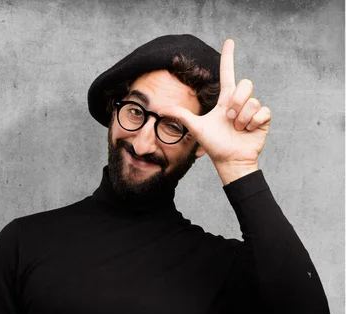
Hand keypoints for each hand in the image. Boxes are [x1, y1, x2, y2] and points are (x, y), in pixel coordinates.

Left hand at [163, 39, 271, 184]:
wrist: (229, 160)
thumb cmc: (214, 145)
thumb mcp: (196, 127)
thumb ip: (182, 115)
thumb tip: (162, 108)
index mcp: (226, 100)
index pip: (228, 74)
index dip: (228, 58)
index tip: (229, 41)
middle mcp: (240, 102)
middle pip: (245, 84)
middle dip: (236, 102)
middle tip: (228, 118)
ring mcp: (253, 110)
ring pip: (252, 100)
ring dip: (242, 117)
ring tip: (237, 128)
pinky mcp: (263, 119)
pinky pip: (262, 111)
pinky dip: (253, 123)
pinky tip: (248, 130)